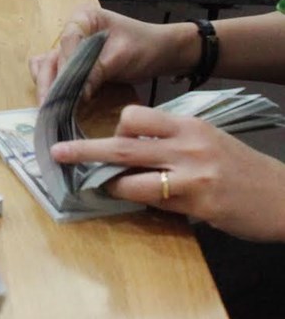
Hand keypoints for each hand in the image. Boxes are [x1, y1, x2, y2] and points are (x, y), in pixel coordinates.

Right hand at [29, 8, 196, 103]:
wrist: (162, 54)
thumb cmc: (145, 47)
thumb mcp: (119, 58)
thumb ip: (95, 73)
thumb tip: (76, 97)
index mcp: (82, 19)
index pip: (65, 44)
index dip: (63, 70)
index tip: (63, 93)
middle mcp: (72, 33)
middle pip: (51, 59)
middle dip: (48, 84)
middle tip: (47, 108)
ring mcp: (71, 50)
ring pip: (49, 69)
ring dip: (47, 89)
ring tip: (48, 111)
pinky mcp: (76, 65)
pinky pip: (57, 77)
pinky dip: (54, 90)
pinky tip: (52, 105)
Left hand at [50, 105, 284, 240]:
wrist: (282, 197)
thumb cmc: (241, 170)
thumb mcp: (208, 144)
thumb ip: (170, 144)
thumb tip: (126, 154)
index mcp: (189, 124)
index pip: (136, 116)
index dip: (114, 129)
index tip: (104, 139)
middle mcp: (188, 144)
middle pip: (122, 143)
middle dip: (84, 150)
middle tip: (57, 153)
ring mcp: (192, 174)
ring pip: (130, 177)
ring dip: (110, 185)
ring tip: (104, 188)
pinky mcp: (196, 202)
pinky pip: (150, 202)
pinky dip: (136, 202)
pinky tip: (138, 202)